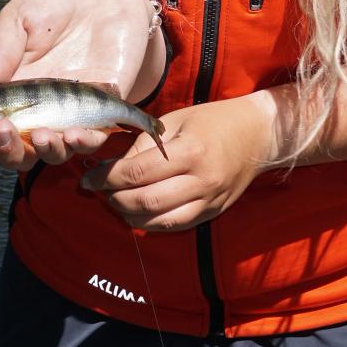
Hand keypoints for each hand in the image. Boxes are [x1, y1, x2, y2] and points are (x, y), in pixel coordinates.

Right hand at [0, 0, 161, 172]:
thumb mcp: (20, 19)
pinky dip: (82, 144)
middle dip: (3, 151)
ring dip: (43, 151)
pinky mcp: (101, 113)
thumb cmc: (55, 4)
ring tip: (41, 134)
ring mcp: (67, 115)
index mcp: (7, 94)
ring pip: (51, 153)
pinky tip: (73, 133)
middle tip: (0, 131)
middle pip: (13, 153)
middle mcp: (35, 113)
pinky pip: (91, 141)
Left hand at [79, 93, 276, 231]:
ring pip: (158, 222)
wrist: (258, 135)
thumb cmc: (213, 120)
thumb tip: (113, 167)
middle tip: (98, 190)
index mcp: (190, 151)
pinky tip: (137, 212)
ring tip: (115, 202)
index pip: (138, 173)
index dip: (107, 178)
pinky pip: (175, 226)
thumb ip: (145, 144)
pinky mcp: (212, 213)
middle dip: (113, 198)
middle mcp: (201, 181)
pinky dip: (150, 224)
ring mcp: (208, 201)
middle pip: (145, 202)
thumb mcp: (176, 120)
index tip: (88, 177)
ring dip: (129, 216)